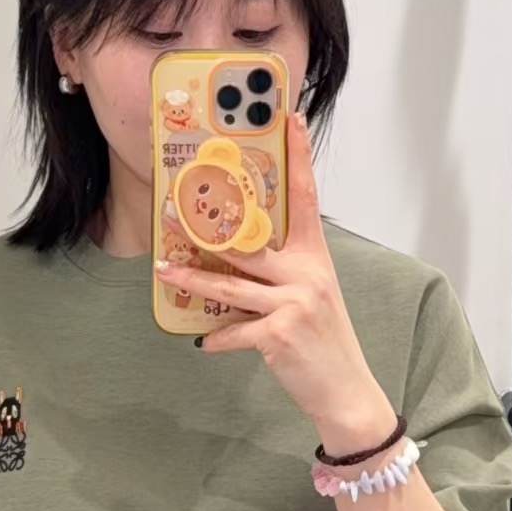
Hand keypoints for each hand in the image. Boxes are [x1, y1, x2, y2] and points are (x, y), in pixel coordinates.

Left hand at [155, 111, 376, 425]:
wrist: (346, 390)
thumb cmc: (326, 343)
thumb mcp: (313, 297)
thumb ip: (284, 274)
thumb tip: (239, 261)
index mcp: (315, 258)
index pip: (306, 198)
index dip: (299, 157)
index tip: (289, 120)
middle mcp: (306, 274)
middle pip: (249, 243)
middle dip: (208, 230)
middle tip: (174, 212)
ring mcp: (294, 302)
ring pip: (231, 285)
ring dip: (193, 279)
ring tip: (165, 270)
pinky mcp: (279, 334)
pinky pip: (234, 330)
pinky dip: (217, 338)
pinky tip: (203, 342)